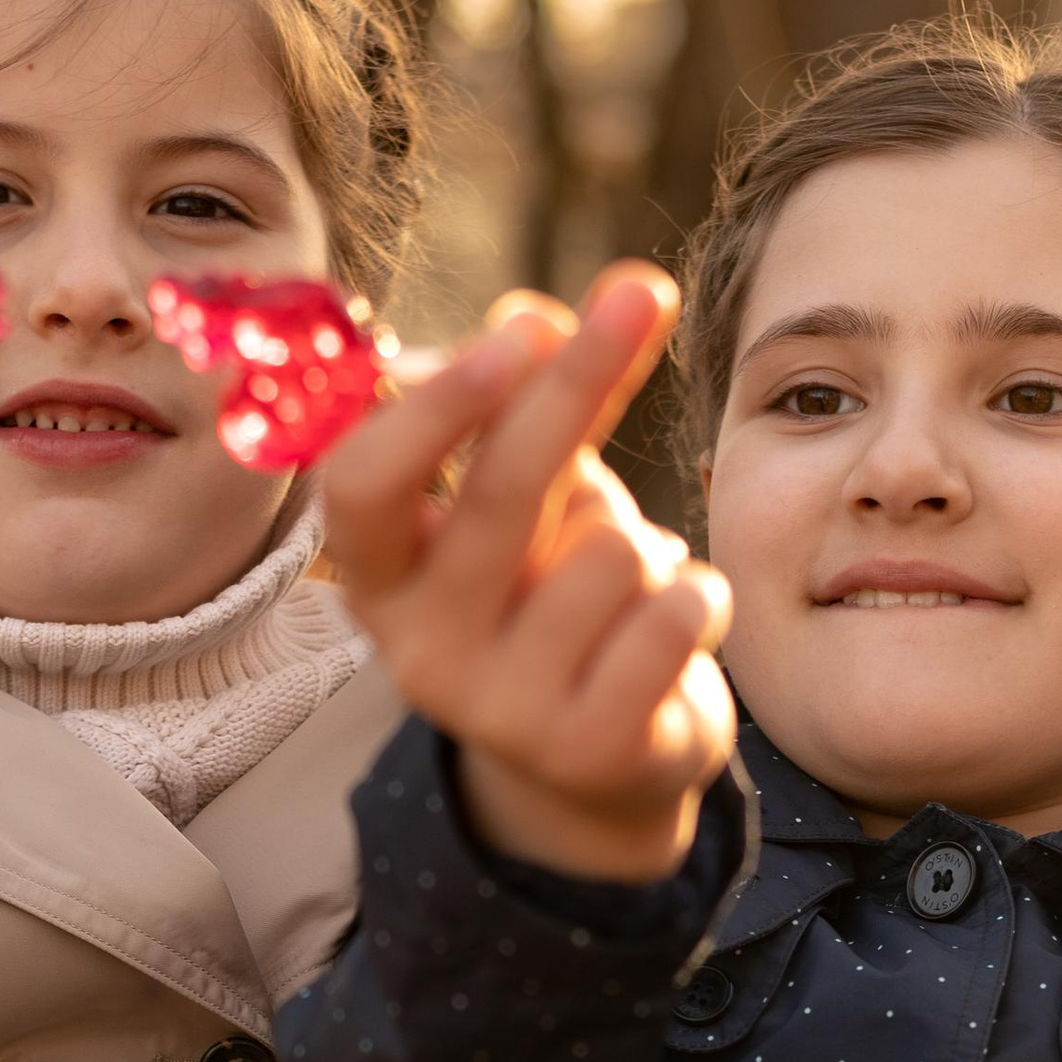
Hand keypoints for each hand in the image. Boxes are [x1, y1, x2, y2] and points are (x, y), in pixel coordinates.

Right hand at [318, 265, 733, 882]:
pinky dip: (697, 595)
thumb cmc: (544, 596)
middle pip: (502, 491)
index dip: (436, 406)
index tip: (519, 326)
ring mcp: (502, 711)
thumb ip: (521, 404)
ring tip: (628, 586)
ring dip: (645, 541)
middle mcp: (419, 650)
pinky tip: (671, 626)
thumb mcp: (518, 499)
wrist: (593, 768)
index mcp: (378, 575)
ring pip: (612, 551)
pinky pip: (676, 612)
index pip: (364, 484)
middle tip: (642, 293)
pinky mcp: (592, 748)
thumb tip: (533, 314)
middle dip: (579, 382)